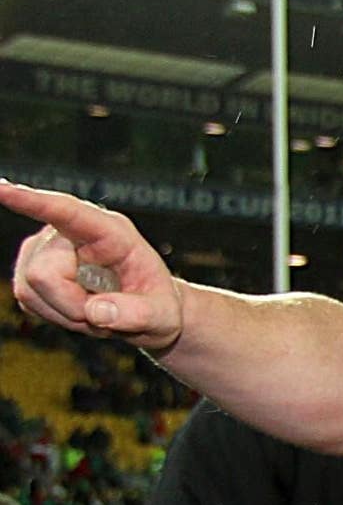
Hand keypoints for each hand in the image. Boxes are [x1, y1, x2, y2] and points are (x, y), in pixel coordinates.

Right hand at [2, 180, 185, 348]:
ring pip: (32, 289)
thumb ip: (138, 315)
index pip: (66, 212)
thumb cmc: (156, 304)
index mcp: (108, 231)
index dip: (32, 201)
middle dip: (72, 305)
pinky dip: (56, 316)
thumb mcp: (164, 316)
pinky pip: (30, 301)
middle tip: (105, 312)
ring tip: (97, 308)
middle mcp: (68, 233)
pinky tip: (80, 309)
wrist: (146, 312)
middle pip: (43, 273)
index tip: (2, 188)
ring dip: (66, 312)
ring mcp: (44, 251)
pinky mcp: (30, 271)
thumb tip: (96, 312)